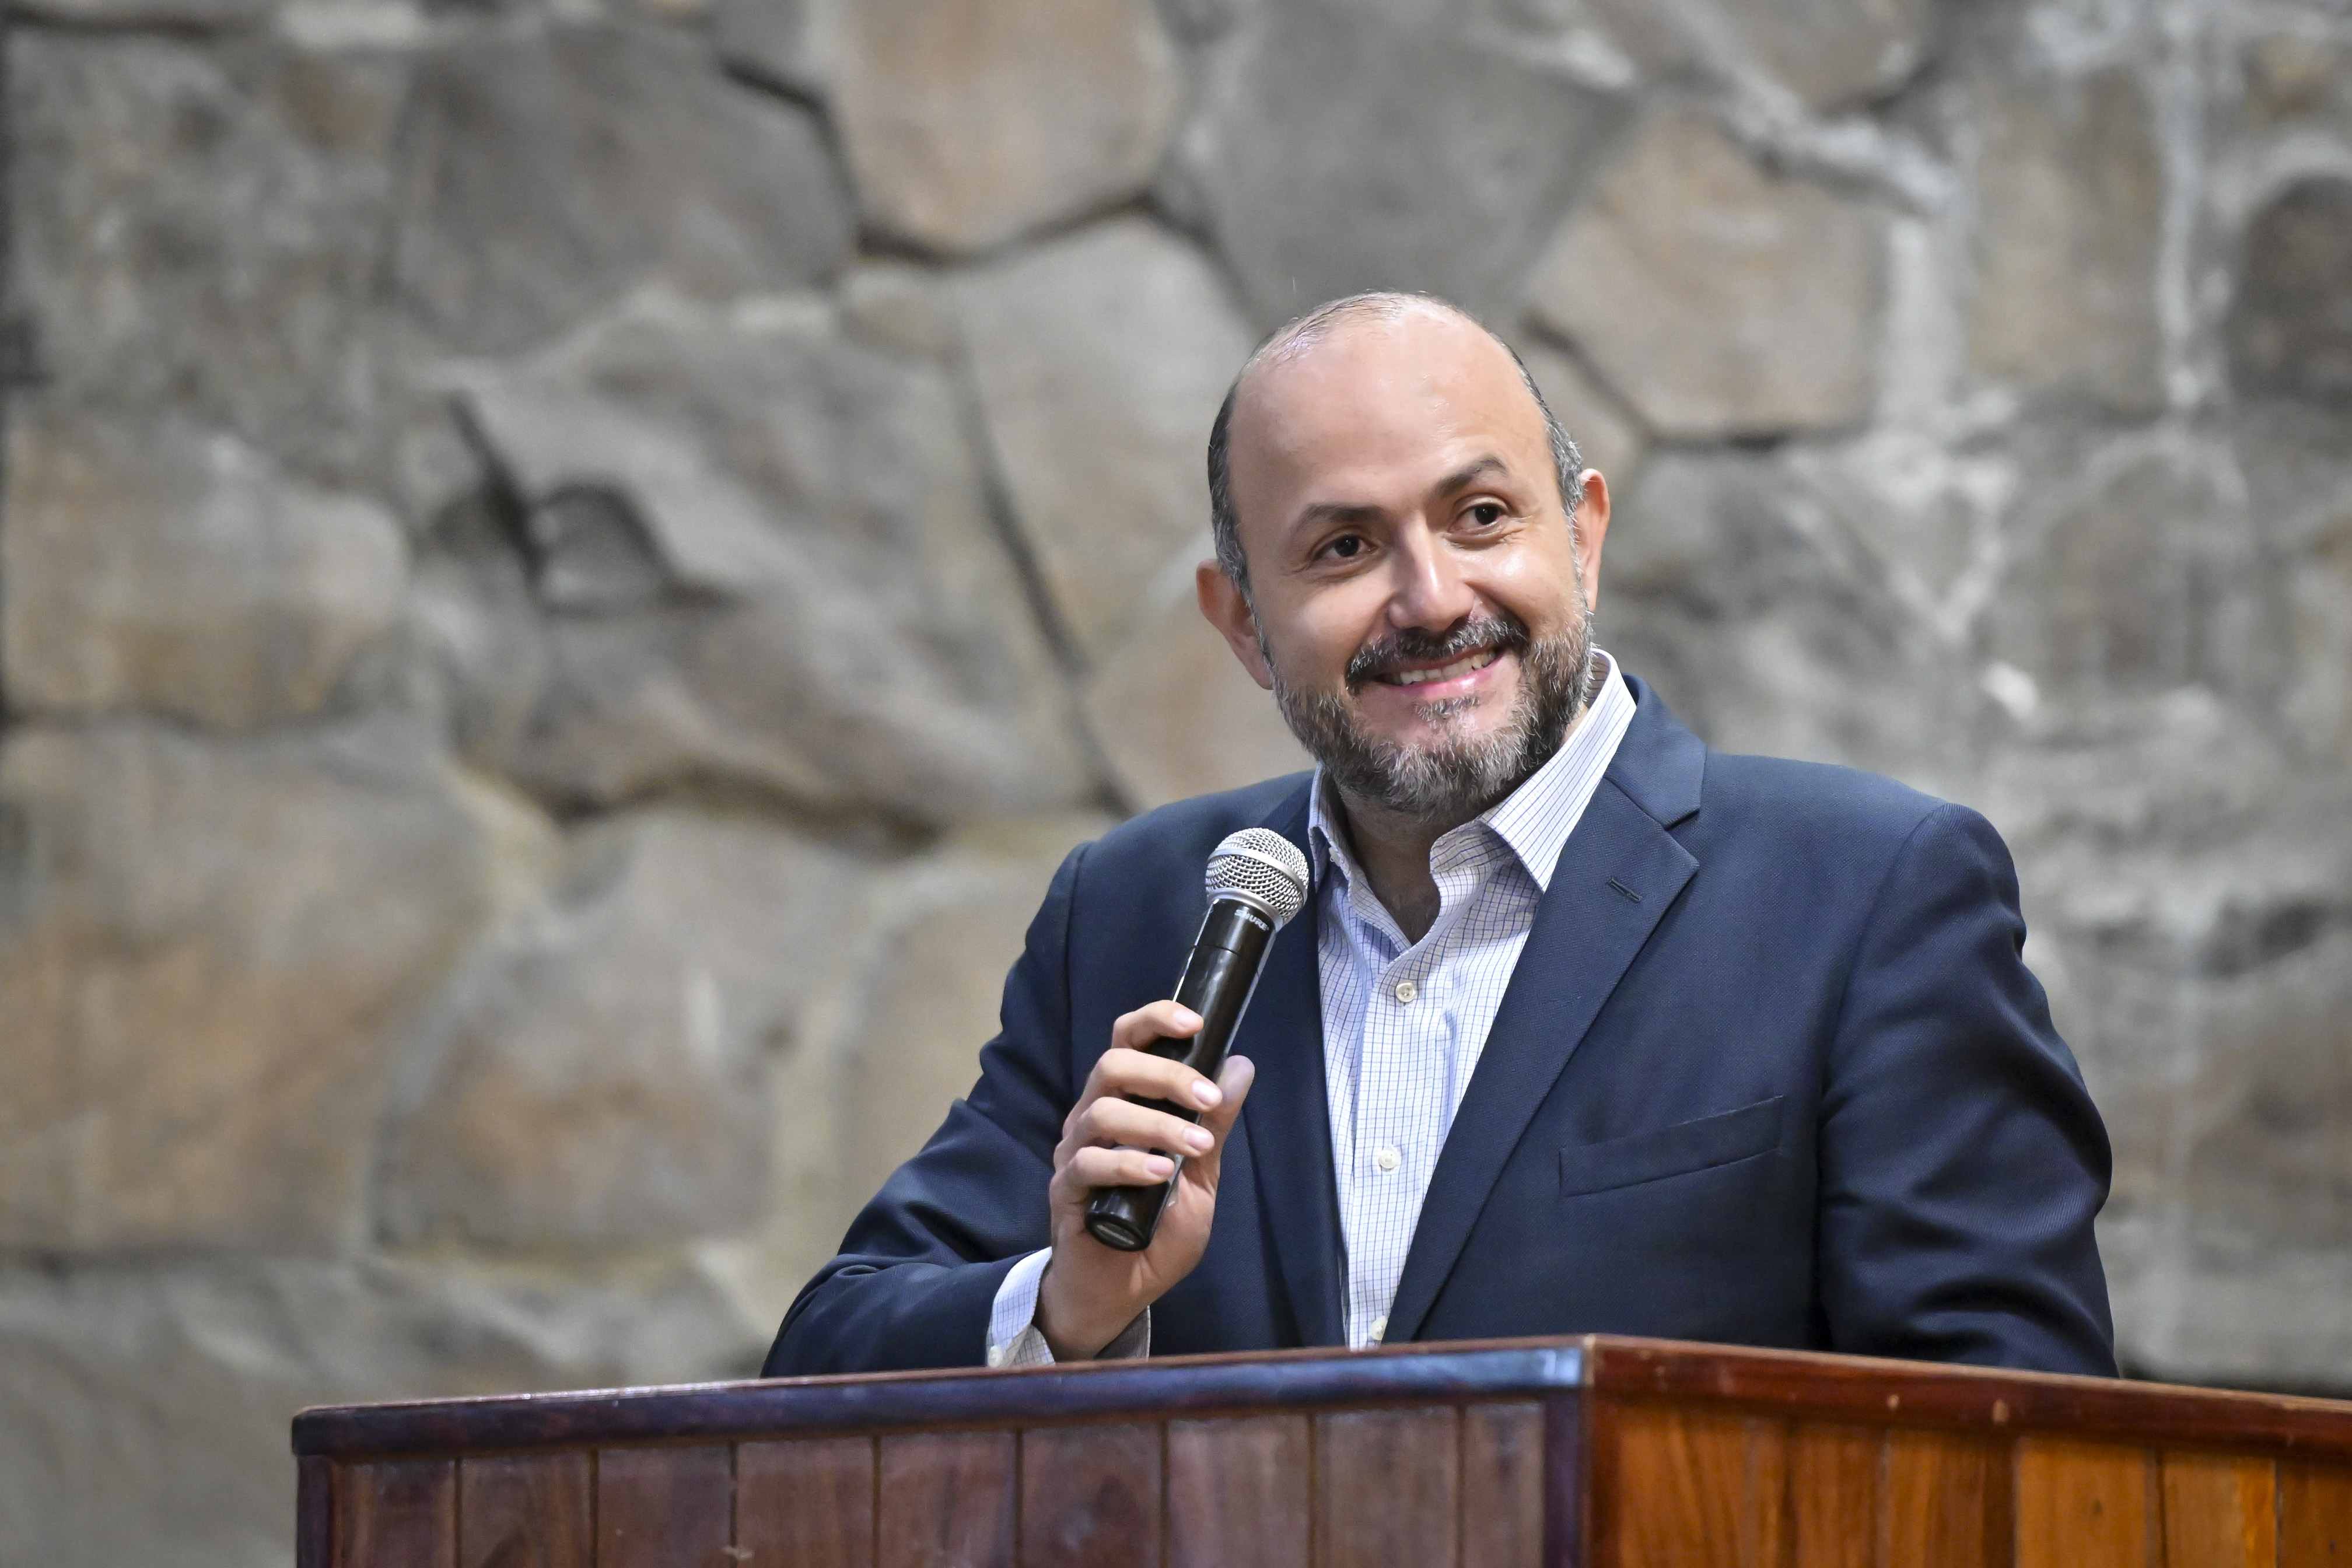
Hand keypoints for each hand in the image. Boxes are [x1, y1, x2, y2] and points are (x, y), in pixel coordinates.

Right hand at [1036, 999, 1255, 1359]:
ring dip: (1157, 1124)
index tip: (1196, 1022)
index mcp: (1124, 1103)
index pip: (1127, 1042)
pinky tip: (1160, 1175)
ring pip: (1103, 1111)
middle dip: (1165, 1073)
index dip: (1155, 1020)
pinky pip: (1089, 1163)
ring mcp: (1075, 1152)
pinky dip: (1129, 1163)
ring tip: (1194, 1147)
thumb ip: (1214, 1124)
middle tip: (1206, 1098)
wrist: (1121, 1290)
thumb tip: (1240, 1065)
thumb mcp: (1201, 1176)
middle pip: (1113, 1064)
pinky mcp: (1065, 1190)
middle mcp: (1092, 1117)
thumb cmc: (1157, 1230)